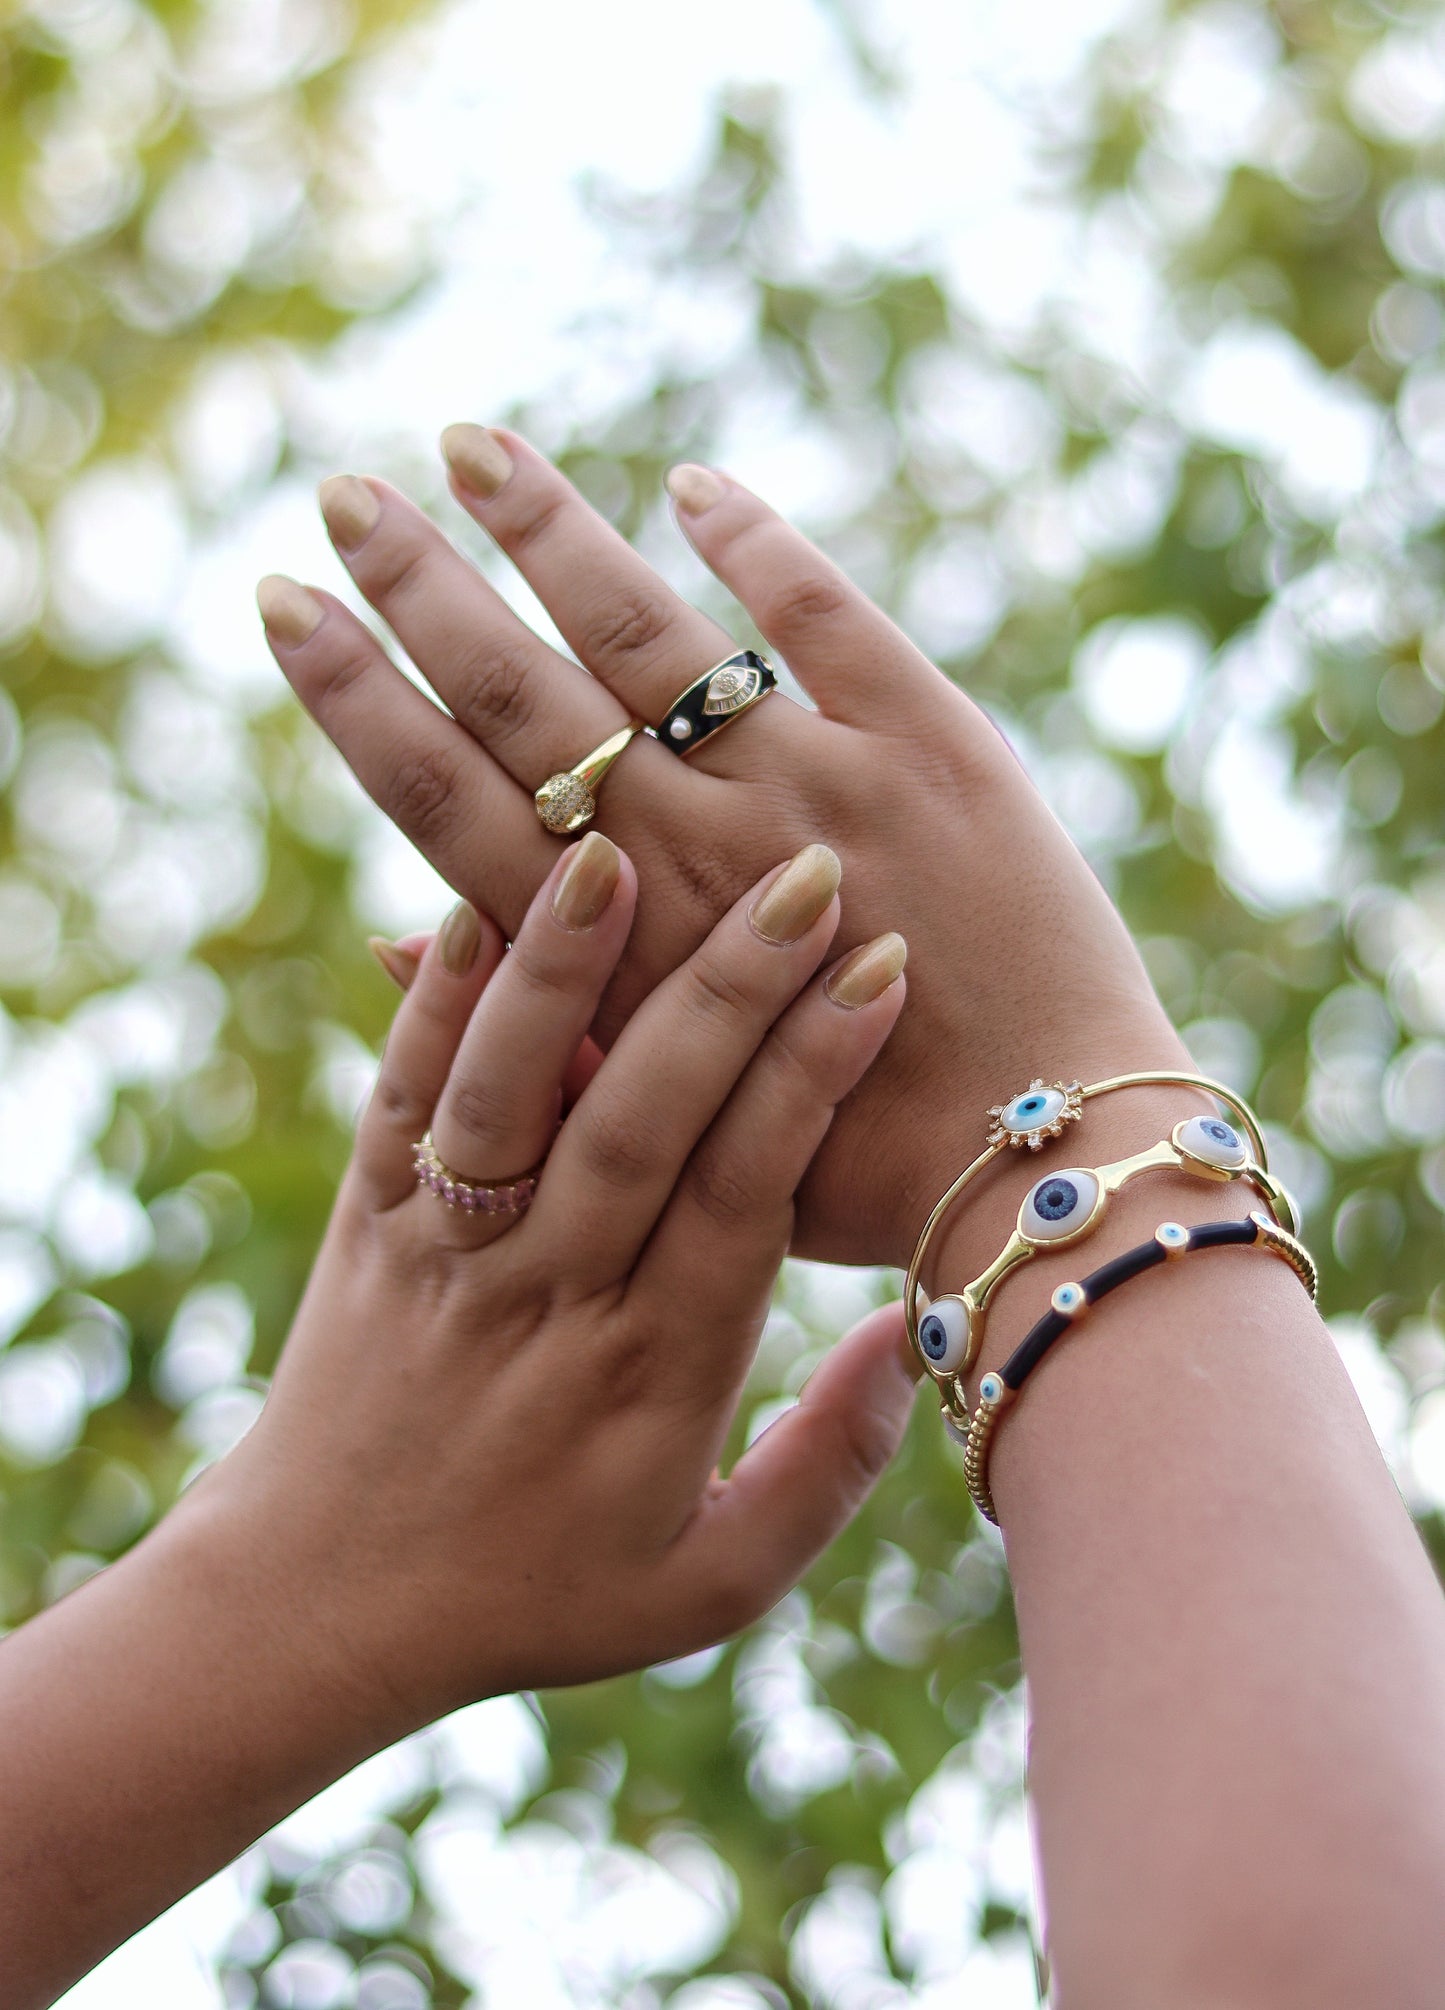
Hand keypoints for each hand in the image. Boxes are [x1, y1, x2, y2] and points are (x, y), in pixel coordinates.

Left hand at [194, 836, 913, 1731]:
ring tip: (612, 850)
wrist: (314, 1606)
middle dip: (728, 990)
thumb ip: (827, 1468)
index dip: (816, 1078)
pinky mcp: (365, 1219)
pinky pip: (399, 1098)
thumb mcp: (710, 1586)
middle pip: (644, 1118)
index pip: (745, 1193)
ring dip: (561, 970)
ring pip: (510, 1092)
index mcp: (651, 1370)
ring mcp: (445, 1248)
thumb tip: (910, 1336)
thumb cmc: (535, 1594)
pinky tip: (460, 906)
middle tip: (800, 872)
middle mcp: (548, 1291)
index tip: (882, 972)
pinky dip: (428, 1003)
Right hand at [257, 434, 1189, 1271]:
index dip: (357, 698)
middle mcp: (696, 852)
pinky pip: (828, 617)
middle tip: (343, 491)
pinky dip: (759, 544)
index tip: (285, 604)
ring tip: (470, 445)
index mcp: (618, 952)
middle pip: (526, 697)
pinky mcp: (932, 748)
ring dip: (554, 534)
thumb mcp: (662, 1120)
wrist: (1039, 1159)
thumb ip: (534, 1022)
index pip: (450, 799)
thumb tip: (390, 933)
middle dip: (422, 588)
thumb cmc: (841, 1166)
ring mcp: (815, 786)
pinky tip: (690, 483)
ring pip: (653, 637)